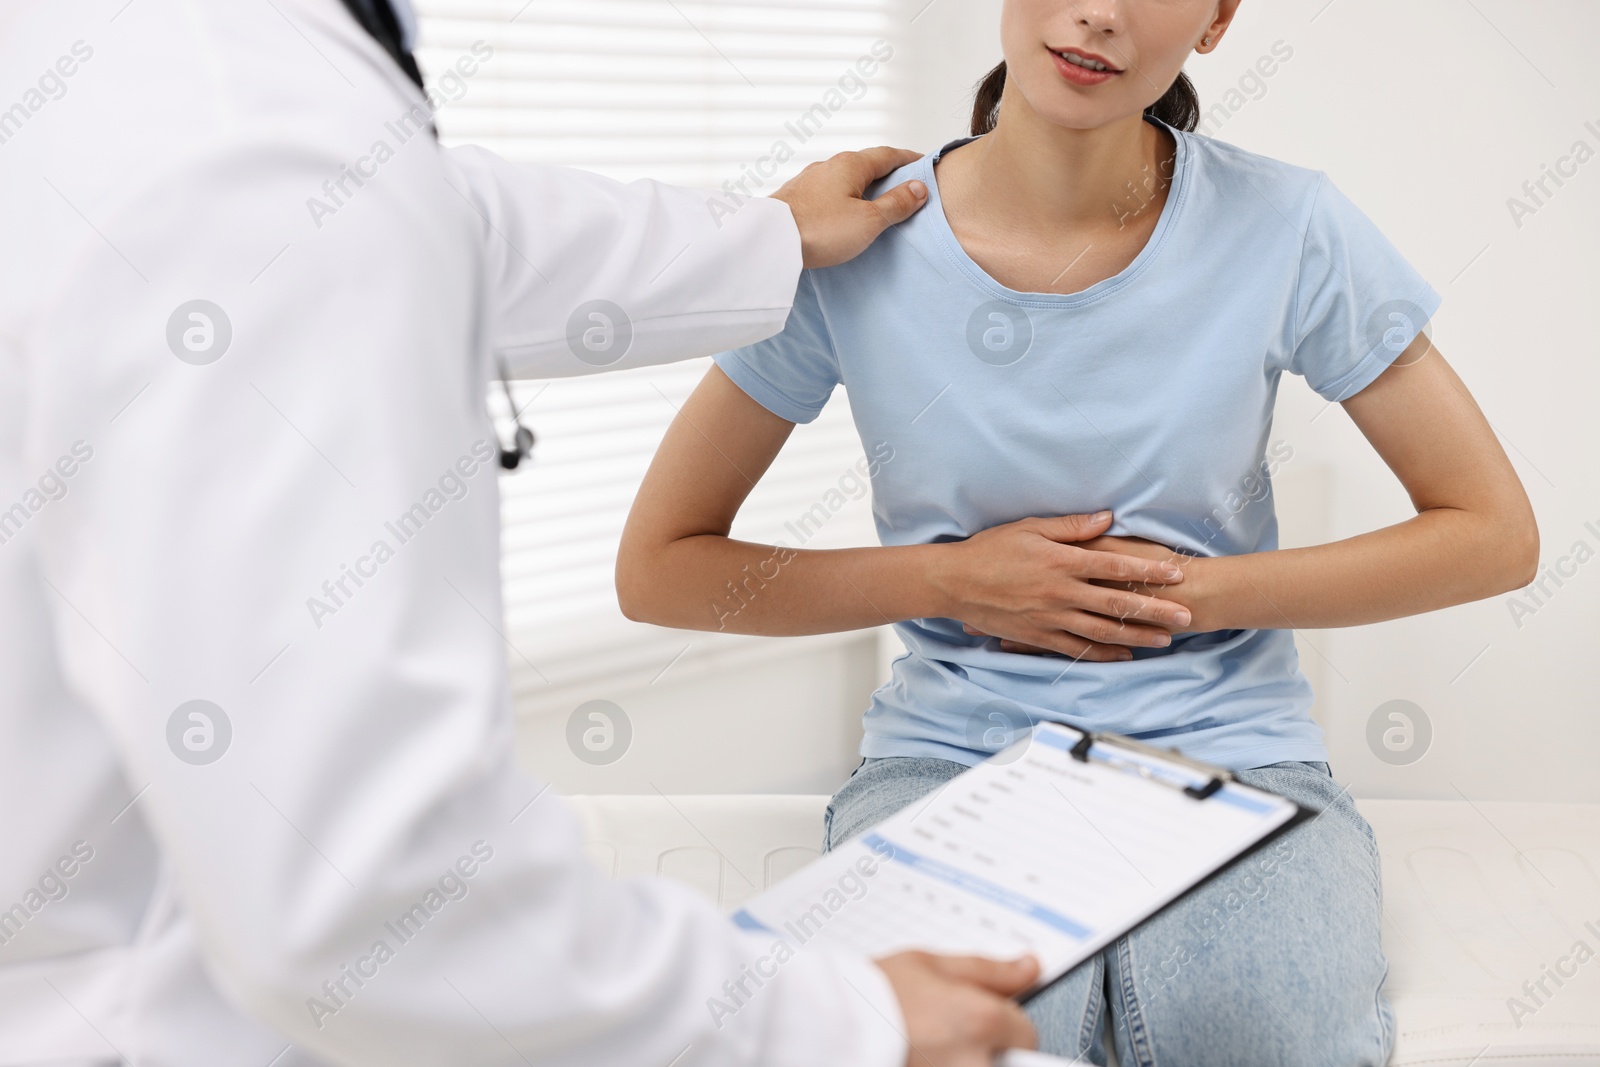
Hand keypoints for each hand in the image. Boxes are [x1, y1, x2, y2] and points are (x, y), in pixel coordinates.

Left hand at [770, 147, 928, 268]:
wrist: (769, 242)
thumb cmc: (819, 230)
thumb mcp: (868, 220)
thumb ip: (896, 204)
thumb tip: (918, 188)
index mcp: (851, 164)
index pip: (888, 154)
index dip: (909, 159)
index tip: (924, 163)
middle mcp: (829, 165)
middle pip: (866, 164)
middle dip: (887, 172)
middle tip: (905, 184)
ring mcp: (810, 180)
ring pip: (845, 178)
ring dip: (864, 186)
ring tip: (877, 202)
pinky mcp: (797, 198)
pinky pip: (829, 192)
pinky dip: (844, 197)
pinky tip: (844, 212)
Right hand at [876, 951, 1038, 1066]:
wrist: (829, 1028)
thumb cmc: (871, 994)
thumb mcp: (931, 964)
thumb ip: (989, 971)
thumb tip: (1028, 968)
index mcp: (980, 1022)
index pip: (1026, 1032)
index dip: (1002, 1020)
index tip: (978, 1018)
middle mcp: (975, 1063)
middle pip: (1008, 1060)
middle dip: (986, 1047)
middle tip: (947, 1034)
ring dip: (965, 1059)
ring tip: (930, 1047)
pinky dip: (944, 1066)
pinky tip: (920, 1057)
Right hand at [933, 511, 1192, 661]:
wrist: (954, 582)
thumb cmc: (990, 549)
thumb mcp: (1030, 527)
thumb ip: (1072, 526)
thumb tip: (1108, 518)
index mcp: (1061, 561)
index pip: (1115, 566)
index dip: (1148, 571)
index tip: (1176, 575)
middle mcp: (1060, 592)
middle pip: (1117, 603)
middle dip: (1155, 609)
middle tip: (1186, 615)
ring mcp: (1050, 618)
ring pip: (1102, 630)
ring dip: (1137, 635)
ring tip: (1166, 639)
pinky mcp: (1038, 637)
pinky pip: (1077, 648)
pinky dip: (1103, 653)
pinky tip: (1125, 656)